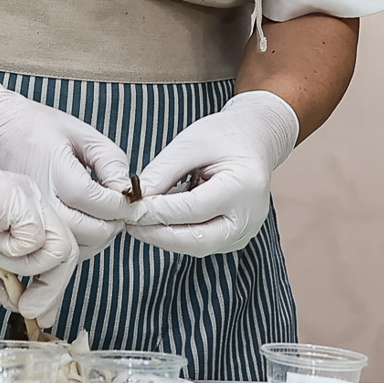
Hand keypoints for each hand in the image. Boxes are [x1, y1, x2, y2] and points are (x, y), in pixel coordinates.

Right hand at [0, 80, 133, 258]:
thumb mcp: (79, 131)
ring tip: (102, 218)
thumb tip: (126, 189)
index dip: (119, 205)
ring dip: (97, 239)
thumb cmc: (35, 127)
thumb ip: (109, 159)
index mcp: (53, 168)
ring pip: (73, 248)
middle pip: (87, 232)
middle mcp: (38, 198)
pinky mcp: (21, 228)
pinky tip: (83, 225)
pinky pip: (55, 251)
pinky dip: (77, 245)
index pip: (94, 201)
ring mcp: (27, 216)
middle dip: (112, 226)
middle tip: (119, 212)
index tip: (128, 199)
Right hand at [0, 115, 79, 321]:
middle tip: (28, 310)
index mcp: (27, 216)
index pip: (59, 255)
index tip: (39, 315)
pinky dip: (12, 250)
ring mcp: (29, 198)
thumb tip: (20, 307)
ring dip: (27, 267)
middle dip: (51, 290)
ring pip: (61, 247)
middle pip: (68, 253)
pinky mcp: (19, 196)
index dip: (54, 288)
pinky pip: (36, 238)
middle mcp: (34, 204)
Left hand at [128, 91, 298, 256]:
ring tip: (140, 218)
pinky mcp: (235, 238)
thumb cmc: (223, 136)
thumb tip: (135, 200)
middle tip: (129, 222)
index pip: (193, 210)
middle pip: (197, 241)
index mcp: (244, 187)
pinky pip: (201, 242)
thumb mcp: (190, 143)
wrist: (254, 141)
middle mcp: (250, 217)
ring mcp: (245, 232)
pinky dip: (177, 233)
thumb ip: (163, 172)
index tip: (129, 208)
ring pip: (197, 246)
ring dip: (165, 236)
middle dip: (158, 235)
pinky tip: (160, 218)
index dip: (157, 212)